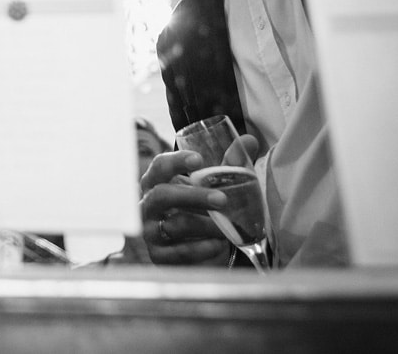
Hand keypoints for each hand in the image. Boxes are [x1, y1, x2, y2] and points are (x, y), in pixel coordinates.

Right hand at [139, 150, 229, 265]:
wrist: (195, 251)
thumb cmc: (199, 211)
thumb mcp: (211, 187)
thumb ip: (228, 165)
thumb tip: (249, 141)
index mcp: (156, 183)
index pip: (159, 167)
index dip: (176, 162)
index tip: (199, 159)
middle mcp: (147, 205)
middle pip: (162, 195)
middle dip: (193, 196)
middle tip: (222, 199)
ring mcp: (150, 231)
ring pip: (173, 225)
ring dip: (204, 225)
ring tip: (226, 228)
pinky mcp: (158, 256)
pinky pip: (178, 252)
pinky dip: (201, 248)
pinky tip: (218, 245)